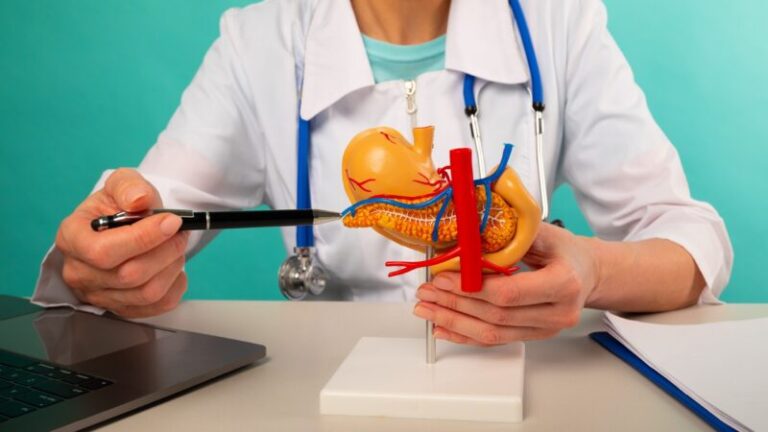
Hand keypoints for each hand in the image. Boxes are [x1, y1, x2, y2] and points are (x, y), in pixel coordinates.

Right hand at [56, 169, 188, 316]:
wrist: (125, 224)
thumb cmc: (119, 206)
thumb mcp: (121, 183)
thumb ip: (129, 186)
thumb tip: (139, 199)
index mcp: (71, 237)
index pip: (103, 251)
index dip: (142, 238)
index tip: (171, 221)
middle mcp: (79, 271)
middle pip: (128, 275)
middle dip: (165, 251)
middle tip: (180, 232)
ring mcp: (98, 294)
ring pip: (146, 293)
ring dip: (172, 267)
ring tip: (177, 246)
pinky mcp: (121, 307)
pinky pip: (157, 306)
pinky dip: (175, 285)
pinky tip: (174, 266)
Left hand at [413, 223, 599, 345]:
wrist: (587, 273)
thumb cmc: (567, 251)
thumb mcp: (543, 232)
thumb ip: (509, 234)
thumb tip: (467, 230)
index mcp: (563, 283)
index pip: (509, 293)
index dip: (471, 288)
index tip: (443, 278)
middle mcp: (557, 313)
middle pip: (496, 315)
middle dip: (454, 304)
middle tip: (426, 292)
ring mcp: (545, 330)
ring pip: (492, 333)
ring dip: (453, 322)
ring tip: (427, 309)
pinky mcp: (533, 336)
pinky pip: (494, 341)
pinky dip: (465, 335)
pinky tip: (443, 328)